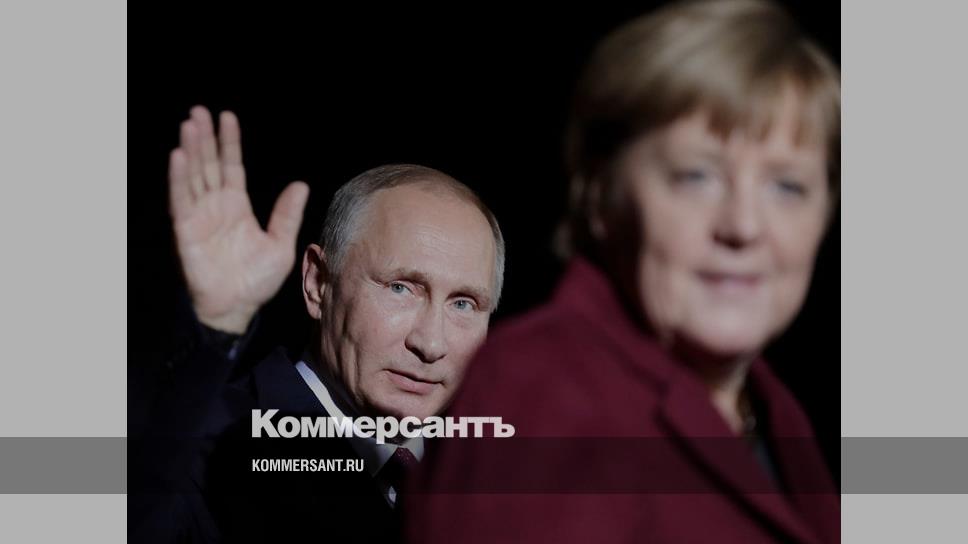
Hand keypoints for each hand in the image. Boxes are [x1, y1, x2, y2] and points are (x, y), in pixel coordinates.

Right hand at [168, 106, 308, 333]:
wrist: (237, 307)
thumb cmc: (257, 281)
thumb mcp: (280, 244)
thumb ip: (287, 214)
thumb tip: (300, 185)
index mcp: (237, 206)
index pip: (231, 166)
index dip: (229, 142)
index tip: (226, 116)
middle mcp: (215, 206)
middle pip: (208, 164)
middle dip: (204, 138)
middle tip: (199, 111)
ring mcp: (199, 216)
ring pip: (193, 176)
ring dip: (190, 150)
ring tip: (189, 124)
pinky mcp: (186, 230)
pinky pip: (181, 200)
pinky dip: (179, 178)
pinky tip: (179, 156)